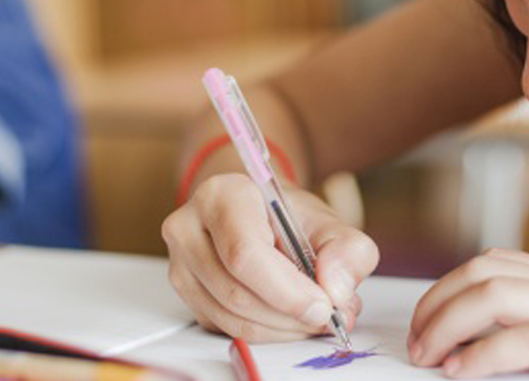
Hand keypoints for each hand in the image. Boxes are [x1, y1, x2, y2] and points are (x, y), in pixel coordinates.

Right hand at [162, 172, 379, 341]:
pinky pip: (227, 328)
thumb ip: (348, 251)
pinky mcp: (186, 296)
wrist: (261, 216)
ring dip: (282, 328)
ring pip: (232, 317)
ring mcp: (181, 264)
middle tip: (328, 316)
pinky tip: (291, 318)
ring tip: (315, 316)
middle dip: (290, 314)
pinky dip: (268, 333)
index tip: (323, 306)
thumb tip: (336, 290)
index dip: (286, 290)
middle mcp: (189, 228)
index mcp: (222, 195)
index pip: (245, 254)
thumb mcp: (329, 223)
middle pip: (237, 292)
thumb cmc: (288, 218)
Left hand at [407, 247, 528, 378]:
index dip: (458, 285)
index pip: (503, 264)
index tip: (437, 313)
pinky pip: (522, 340)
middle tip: (416, 336)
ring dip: (444, 324)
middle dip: (436, 301)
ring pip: (488, 296)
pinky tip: (459, 373)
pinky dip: (481, 354)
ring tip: (425, 354)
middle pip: (483, 271)